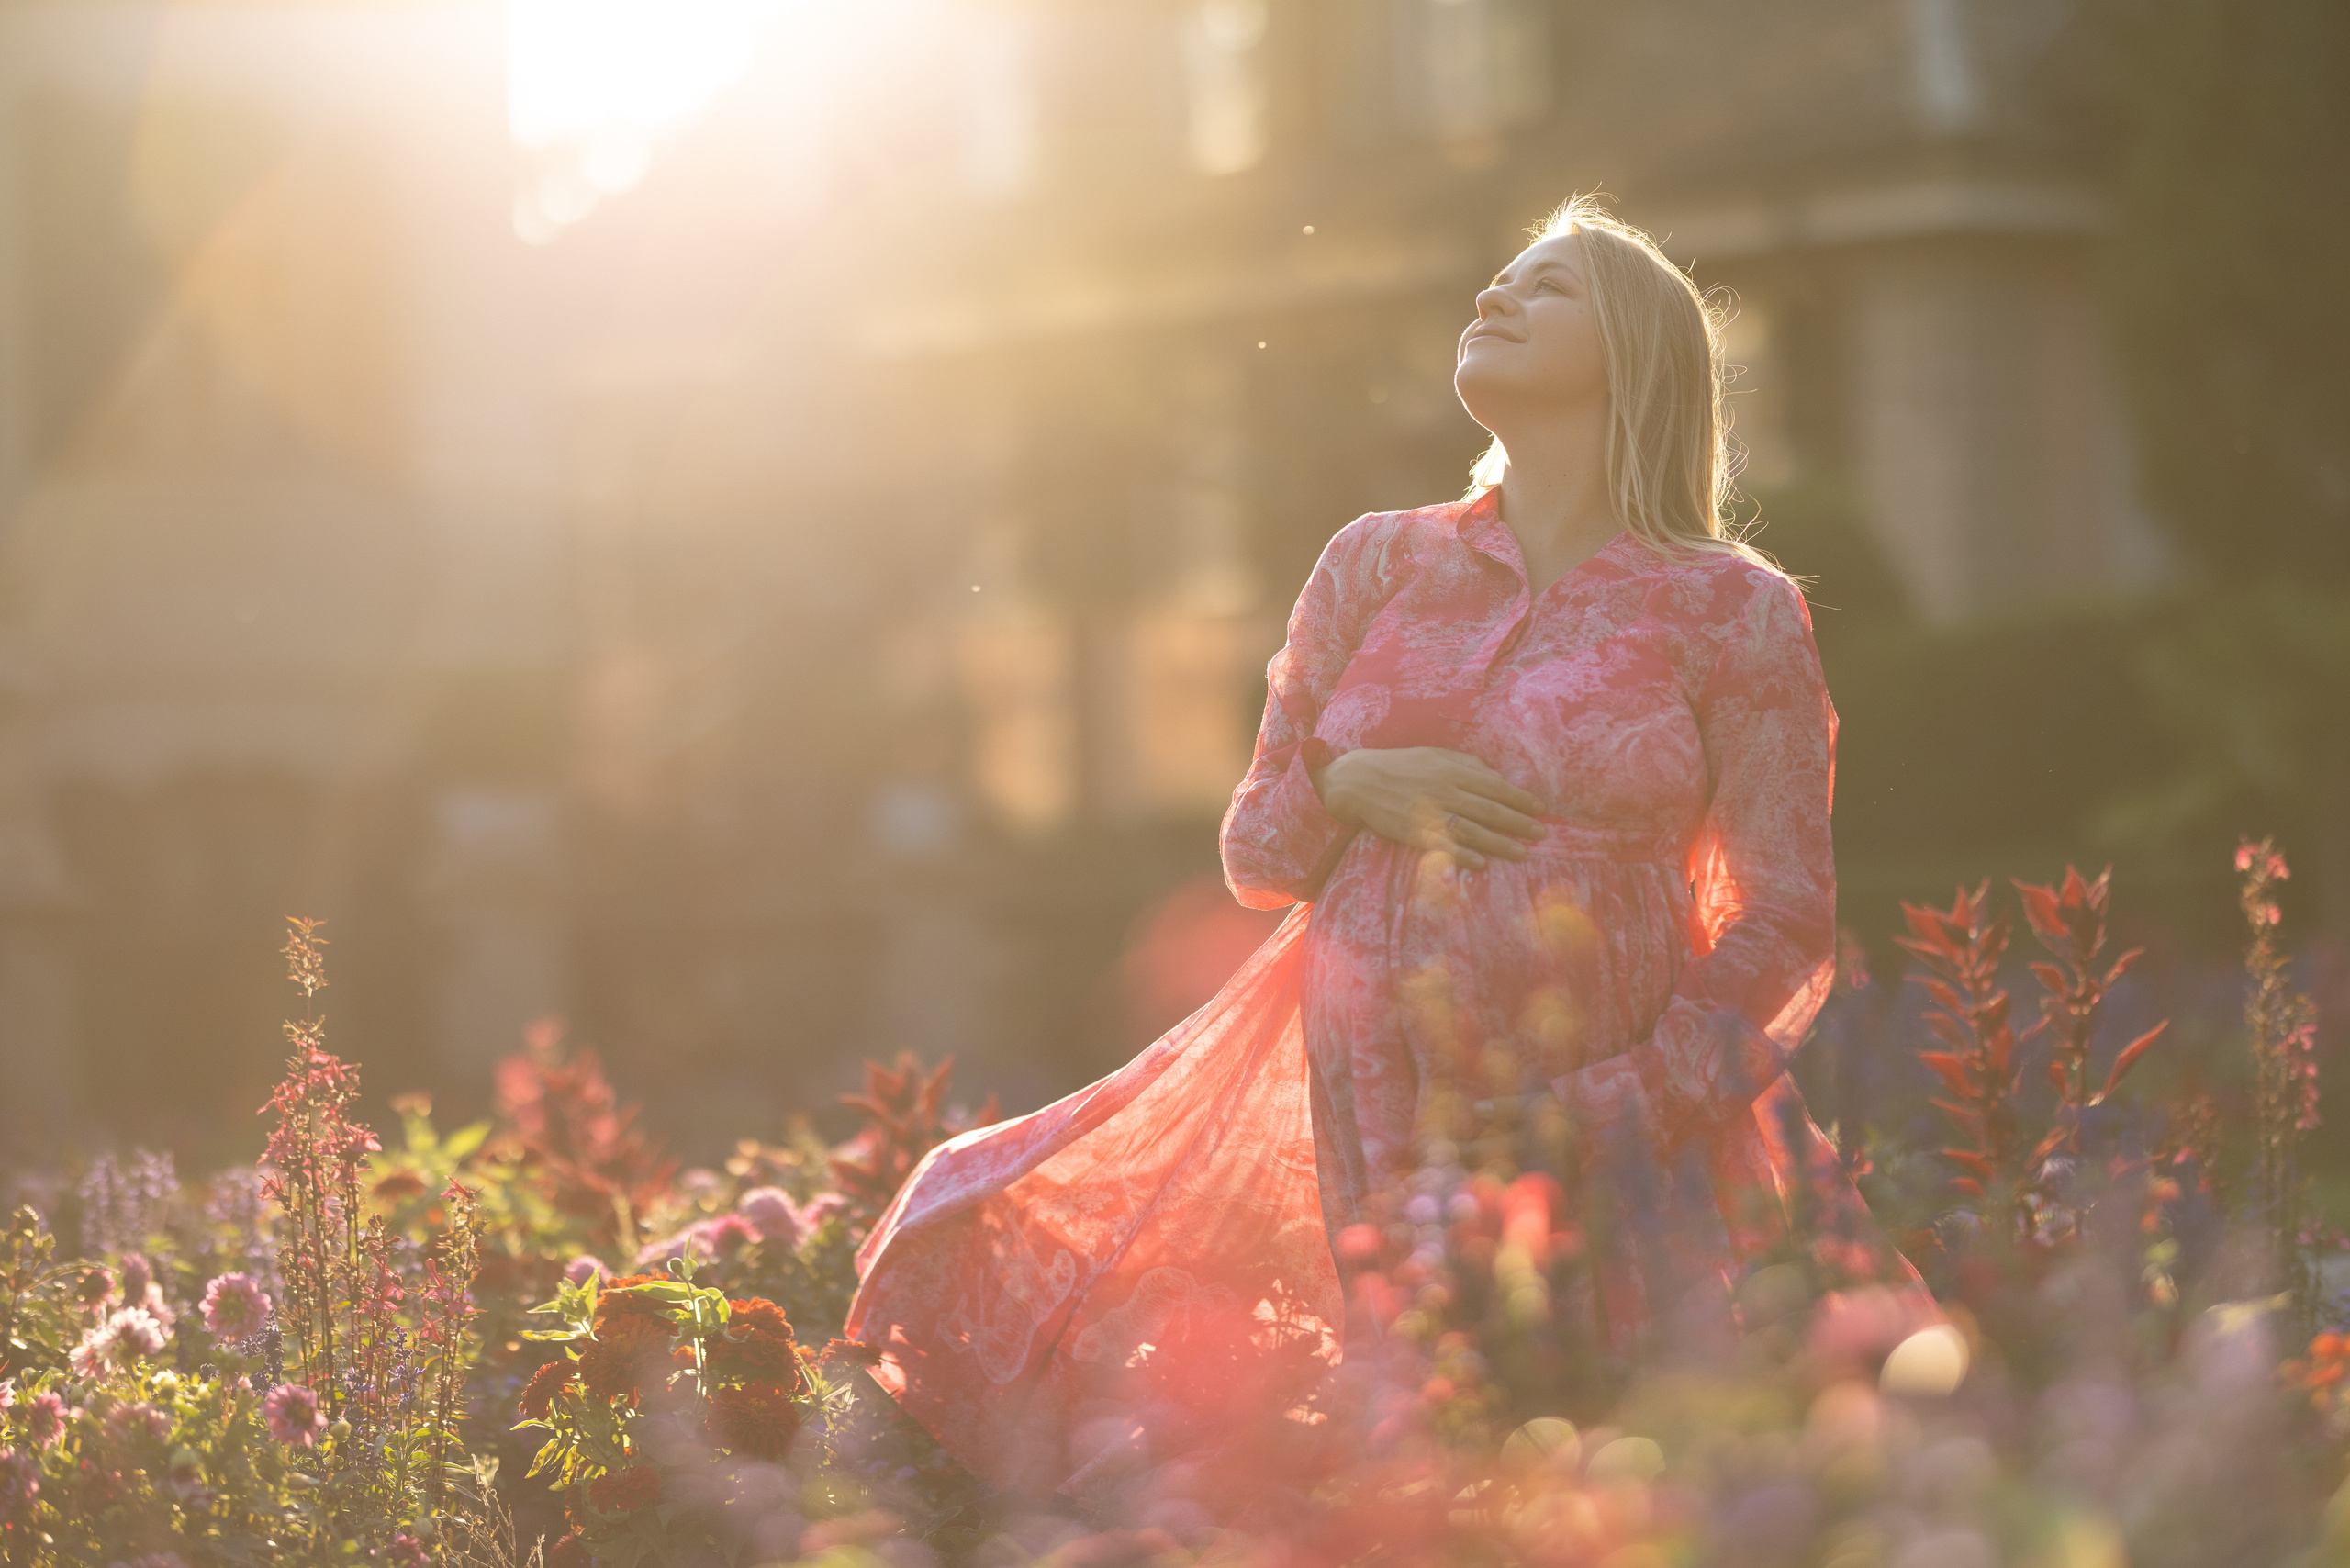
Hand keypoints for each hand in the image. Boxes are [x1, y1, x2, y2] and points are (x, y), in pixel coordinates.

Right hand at [1308, 746, 1545, 867]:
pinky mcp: (1413, 832)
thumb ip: (1466, 763)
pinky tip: (1481, 864)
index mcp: (1452, 770)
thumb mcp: (1435, 754)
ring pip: (1472, 830)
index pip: (1494, 785)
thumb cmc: (1400, 765)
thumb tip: (1495, 775)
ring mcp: (1429, 812)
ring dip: (1499, 843)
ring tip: (1522, 853)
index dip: (1520, 798)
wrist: (1358, 780)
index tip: (1540, 809)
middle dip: (1518, 822)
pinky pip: (1443, 845)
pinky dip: (1462, 855)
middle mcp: (1445, 790)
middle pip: (1489, 809)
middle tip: (1541, 834)